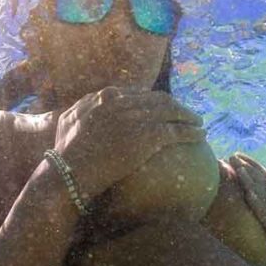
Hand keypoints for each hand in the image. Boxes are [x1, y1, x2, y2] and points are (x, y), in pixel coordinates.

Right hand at [52, 87, 205, 201]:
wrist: (69, 171)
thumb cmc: (64, 157)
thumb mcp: (66, 125)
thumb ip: (78, 114)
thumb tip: (77, 114)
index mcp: (104, 97)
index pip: (136, 94)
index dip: (152, 101)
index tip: (161, 108)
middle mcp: (124, 102)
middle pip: (158, 99)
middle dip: (175, 106)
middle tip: (185, 114)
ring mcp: (137, 118)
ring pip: (172, 112)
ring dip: (188, 116)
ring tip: (198, 123)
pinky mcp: (148, 137)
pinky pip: (177, 132)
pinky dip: (192, 132)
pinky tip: (201, 137)